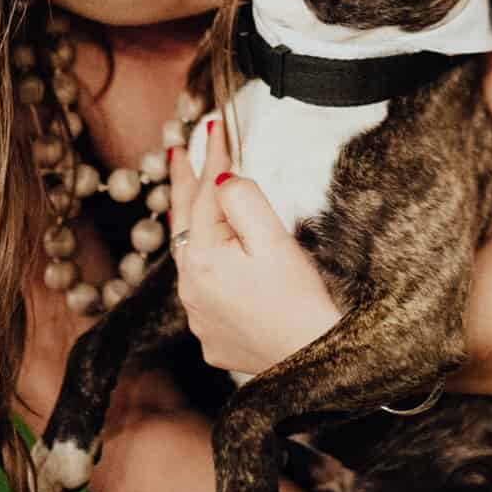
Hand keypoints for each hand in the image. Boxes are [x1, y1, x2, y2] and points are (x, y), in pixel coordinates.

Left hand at [167, 119, 341, 375]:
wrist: (314, 366)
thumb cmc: (301, 303)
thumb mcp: (275, 240)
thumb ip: (243, 200)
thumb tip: (221, 178)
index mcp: (204, 258)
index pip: (204, 194)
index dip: (209, 157)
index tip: (211, 125)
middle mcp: (190, 289)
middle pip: (184, 225)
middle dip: (183, 184)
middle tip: (176, 152)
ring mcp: (199, 317)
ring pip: (190, 260)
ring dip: (192, 227)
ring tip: (190, 201)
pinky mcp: (213, 338)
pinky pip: (204, 293)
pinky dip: (208, 269)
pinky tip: (216, 262)